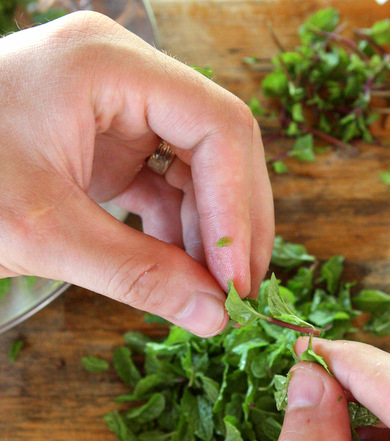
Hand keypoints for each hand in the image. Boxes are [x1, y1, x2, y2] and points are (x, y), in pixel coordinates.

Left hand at [0, 11, 273, 335]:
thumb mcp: (42, 231)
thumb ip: (135, 274)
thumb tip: (213, 317)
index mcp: (108, 67)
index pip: (215, 125)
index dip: (238, 207)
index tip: (239, 280)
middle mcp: (122, 78)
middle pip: (216, 145)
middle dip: (230, 222)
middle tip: (237, 292)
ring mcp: (116, 112)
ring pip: (196, 170)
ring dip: (206, 233)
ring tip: (207, 291)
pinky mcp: (106, 148)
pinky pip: (163, 187)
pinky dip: (175, 233)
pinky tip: (178, 273)